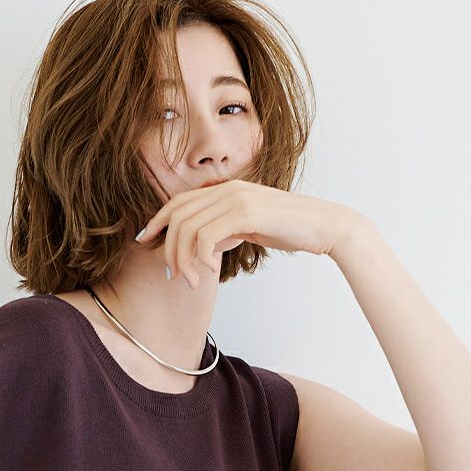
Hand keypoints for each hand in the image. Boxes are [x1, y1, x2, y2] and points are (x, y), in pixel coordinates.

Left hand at [135, 179, 361, 288]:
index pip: (179, 202)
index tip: (144, 240)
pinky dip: (201, 256)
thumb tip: (207, 245)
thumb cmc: (291, 229)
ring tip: (192, 281)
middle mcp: (227, 189)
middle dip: (168, 248)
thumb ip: (227, 230)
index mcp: (226, 190)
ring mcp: (236, 199)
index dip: (156, 221)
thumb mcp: (251, 227)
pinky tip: (210, 270)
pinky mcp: (246, 213)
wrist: (325, 227)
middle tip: (173, 276)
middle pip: (177, 216)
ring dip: (184, 259)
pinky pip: (207, 236)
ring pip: (188, 228)